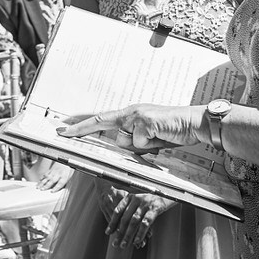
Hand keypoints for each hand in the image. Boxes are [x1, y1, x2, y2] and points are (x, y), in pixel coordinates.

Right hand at [31, 157, 71, 190]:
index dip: (56, 188)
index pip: (60, 183)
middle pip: (52, 180)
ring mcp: (54, 171)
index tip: (52, 191)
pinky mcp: (50, 170)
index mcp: (64, 176)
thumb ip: (65, 183)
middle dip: (46, 185)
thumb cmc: (68, 170)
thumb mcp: (69, 177)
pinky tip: (39, 181)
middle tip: (42, 189)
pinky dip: (42, 178)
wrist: (65, 162)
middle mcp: (58, 174)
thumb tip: (62, 190)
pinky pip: (45, 174)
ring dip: (42, 182)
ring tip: (38, 187)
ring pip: (47, 177)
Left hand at [60, 104, 202, 152]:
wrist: (194, 123)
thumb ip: (133, 141)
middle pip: (104, 124)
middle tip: (65, 131)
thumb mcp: (149, 138)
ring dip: (140, 147)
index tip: (63, 128)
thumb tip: (122, 145)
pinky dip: (150, 145)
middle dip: (84, 129)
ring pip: (124, 141)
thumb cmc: (173, 132)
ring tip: (157, 140)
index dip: (81, 124)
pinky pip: (139, 142)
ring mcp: (137, 115)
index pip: (100, 118)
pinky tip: (162, 137)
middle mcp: (131, 112)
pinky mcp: (145, 120)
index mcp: (130, 114)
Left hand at [104, 185, 173, 247]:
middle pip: (125, 219)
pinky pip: (146, 223)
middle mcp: (136, 199)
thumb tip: (122, 227)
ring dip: (128, 235)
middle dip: (119, 232)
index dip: (112, 222)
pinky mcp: (155, 208)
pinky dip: (141, 233)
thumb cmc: (153, 199)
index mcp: (130, 197)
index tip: (108, 233)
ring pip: (134, 222)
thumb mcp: (140, 200)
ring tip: (123, 245)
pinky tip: (137, 241)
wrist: (171, 191)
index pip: (118, 211)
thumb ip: (131, 210)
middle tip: (115, 244)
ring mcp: (146, 204)